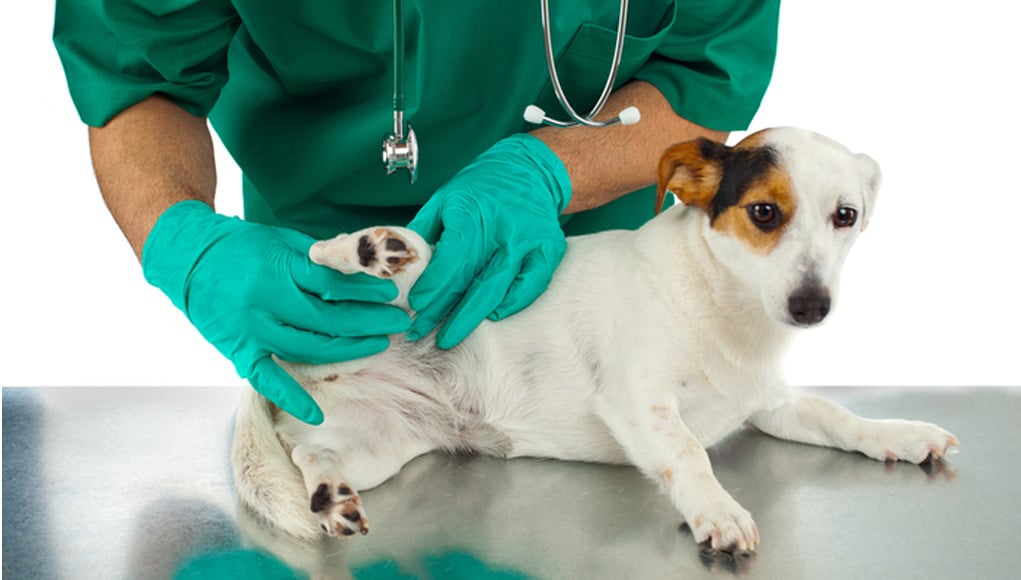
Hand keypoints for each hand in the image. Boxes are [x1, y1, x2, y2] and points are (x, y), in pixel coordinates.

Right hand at [142, 201, 409, 423]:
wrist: (187, 258)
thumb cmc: (242, 246)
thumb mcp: (282, 240)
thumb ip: (319, 258)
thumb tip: (363, 271)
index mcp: (278, 269)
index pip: (332, 285)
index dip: (365, 292)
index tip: (390, 295)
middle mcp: (265, 302)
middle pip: (327, 320)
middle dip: (367, 322)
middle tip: (397, 322)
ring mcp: (251, 330)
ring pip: (308, 348)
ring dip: (347, 350)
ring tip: (378, 345)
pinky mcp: (238, 351)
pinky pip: (267, 379)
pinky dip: (291, 398)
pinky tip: (316, 414)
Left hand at [407, 134, 571, 348]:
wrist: (529, 171)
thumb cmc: (480, 188)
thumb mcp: (444, 199)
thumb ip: (424, 231)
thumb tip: (401, 265)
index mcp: (474, 213)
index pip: (452, 259)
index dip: (434, 286)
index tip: (416, 305)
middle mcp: (504, 229)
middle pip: (473, 281)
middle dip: (446, 313)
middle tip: (425, 334)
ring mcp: (529, 242)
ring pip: (499, 289)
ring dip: (473, 316)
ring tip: (451, 334)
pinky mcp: (548, 250)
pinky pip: (531, 286)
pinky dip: (511, 304)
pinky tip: (492, 315)